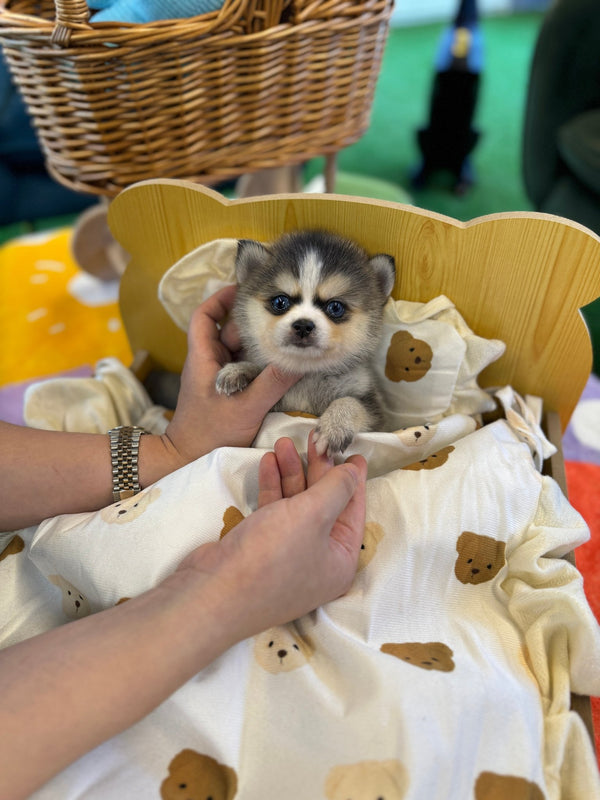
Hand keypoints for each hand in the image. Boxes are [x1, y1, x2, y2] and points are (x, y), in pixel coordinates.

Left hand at [162, 285, 299, 465]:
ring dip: (259, 345)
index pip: (204, 316)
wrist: (186, 460)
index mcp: (203, 358)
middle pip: (228, 331)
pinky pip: (243, 369)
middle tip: (282, 317)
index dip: (221, 298)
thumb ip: (272, 383)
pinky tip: (280, 365)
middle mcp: (208, 363)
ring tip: (287, 337)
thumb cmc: (208, 434)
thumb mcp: (246, 408)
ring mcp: (216, 378)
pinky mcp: (225, 393)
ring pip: (238, 351)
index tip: (243, 288)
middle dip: (253, 323)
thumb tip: (299, 359)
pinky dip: (259, 364)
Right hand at [171, 434, 366, 641]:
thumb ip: (336, 488)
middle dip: (317, 470)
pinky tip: (267, 462)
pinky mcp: (260, 549)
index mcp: (341, 560)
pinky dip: (273, 487)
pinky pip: (275, 512)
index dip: (353, 479)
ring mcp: (287, 555)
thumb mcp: (314, 515)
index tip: (352, 452)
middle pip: (325, 505)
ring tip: (283, 442)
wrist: (213, 590)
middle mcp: (318, 560)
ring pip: (297, 505)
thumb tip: (354, 471)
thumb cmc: (272, 555)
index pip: (353, 511)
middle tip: (314, 439)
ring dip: (291, 473)